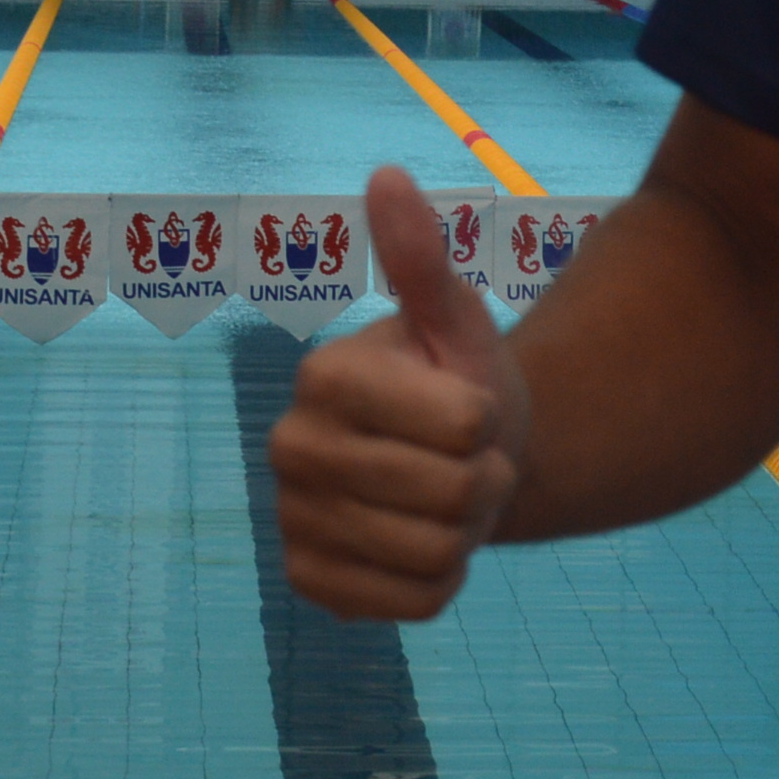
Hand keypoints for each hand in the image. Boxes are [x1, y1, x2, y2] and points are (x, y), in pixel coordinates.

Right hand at [265, 165, 528, 619]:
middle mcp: (291, 448)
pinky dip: (441, 581)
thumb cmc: (456, 381)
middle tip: (466, 461)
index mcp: (324, 375)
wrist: (453, 463)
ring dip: (465, 532)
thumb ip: (422, 259)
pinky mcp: (310, 584)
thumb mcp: (455, 319)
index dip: (487, 420)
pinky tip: (423, 545)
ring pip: (435, 553)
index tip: (466, 408)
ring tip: (446, 501)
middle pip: (452, 494)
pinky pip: (414, 604)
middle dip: (484, 480)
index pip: (464, 424)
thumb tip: (388, 174)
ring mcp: (293, 522)